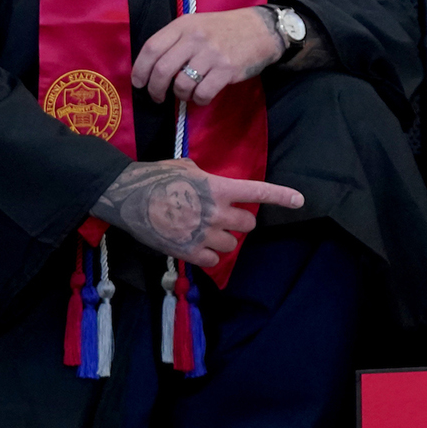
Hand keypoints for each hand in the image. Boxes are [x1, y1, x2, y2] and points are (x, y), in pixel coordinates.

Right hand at [91, 157, 303, 268]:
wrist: (127, 197)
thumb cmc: (155, 177)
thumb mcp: (187, 168)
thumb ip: (208, 179)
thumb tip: (213, 187)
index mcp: (219, 188)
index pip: (257, 192)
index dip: (281, 196)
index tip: (299, 200)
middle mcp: (216, 212)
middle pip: (248, 224)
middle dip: (239, 221)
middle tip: (222, 217)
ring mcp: (203, 234)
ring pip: (231, 244)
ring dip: (223, 239)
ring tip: (204, 230)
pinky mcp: (188, 252)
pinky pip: (212, 259)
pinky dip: (208, 254)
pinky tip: (195, 244)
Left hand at [133, 7, 282, 105]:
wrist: (261, 29)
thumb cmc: (224, 29)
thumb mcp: (197, 25)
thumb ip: (175, 41)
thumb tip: (152, 70)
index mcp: (183, 25)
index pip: (151, 48)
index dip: (140, 70)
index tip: (139, 83)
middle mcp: (195, 38)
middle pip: (162, 70)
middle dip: (155, 89)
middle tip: (157, 96)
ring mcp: (212, 54)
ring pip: (182, 85)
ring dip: (180, 95)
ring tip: (186, 94)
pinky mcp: (227, 69)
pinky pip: (203, 93)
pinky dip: (199, 100)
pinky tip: (201, 96)